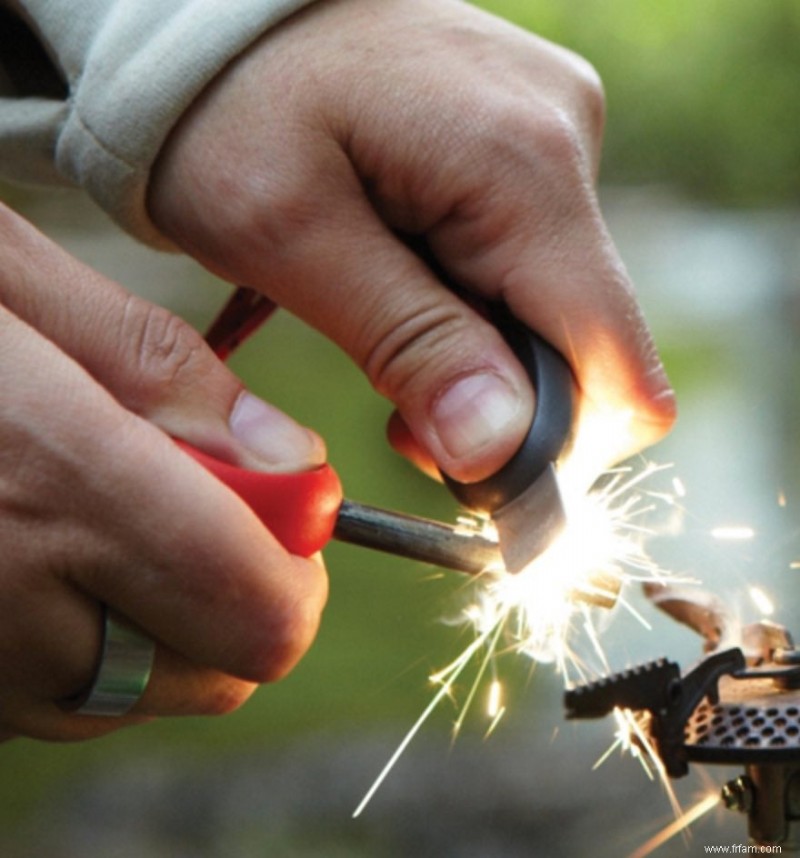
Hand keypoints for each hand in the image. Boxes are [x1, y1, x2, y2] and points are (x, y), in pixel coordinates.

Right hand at [0, 203, 330, 740]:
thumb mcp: (6, 278)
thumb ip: (162, 372)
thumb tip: (291, 458)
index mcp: (47, 480)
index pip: (254, 608)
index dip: (297, 568)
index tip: (285, 508)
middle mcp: (5, 604)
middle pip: (222, 669)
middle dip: (244, 592)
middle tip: (204, 505)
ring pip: (148, 691)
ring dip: (170, 617)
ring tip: (106, 517)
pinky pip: (68, 702)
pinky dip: (96, 640)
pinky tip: (48, 557)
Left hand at [148, 0, 675, 483]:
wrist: (215, 21)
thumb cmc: (228, 109)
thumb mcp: (292, 237)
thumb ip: (408, 339)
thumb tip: (499, 445)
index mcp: (521, 166)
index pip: (613, 364)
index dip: (554, 449)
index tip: (462, 468)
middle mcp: (566, 141)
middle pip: (591, 348)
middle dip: (503, 407)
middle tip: (400, 407)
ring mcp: (554, 138)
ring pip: (561, 314)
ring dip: (482, 359)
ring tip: (388, 335)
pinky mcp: (529, 148)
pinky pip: (533, 268)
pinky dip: (479, 309)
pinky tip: (409, 290)